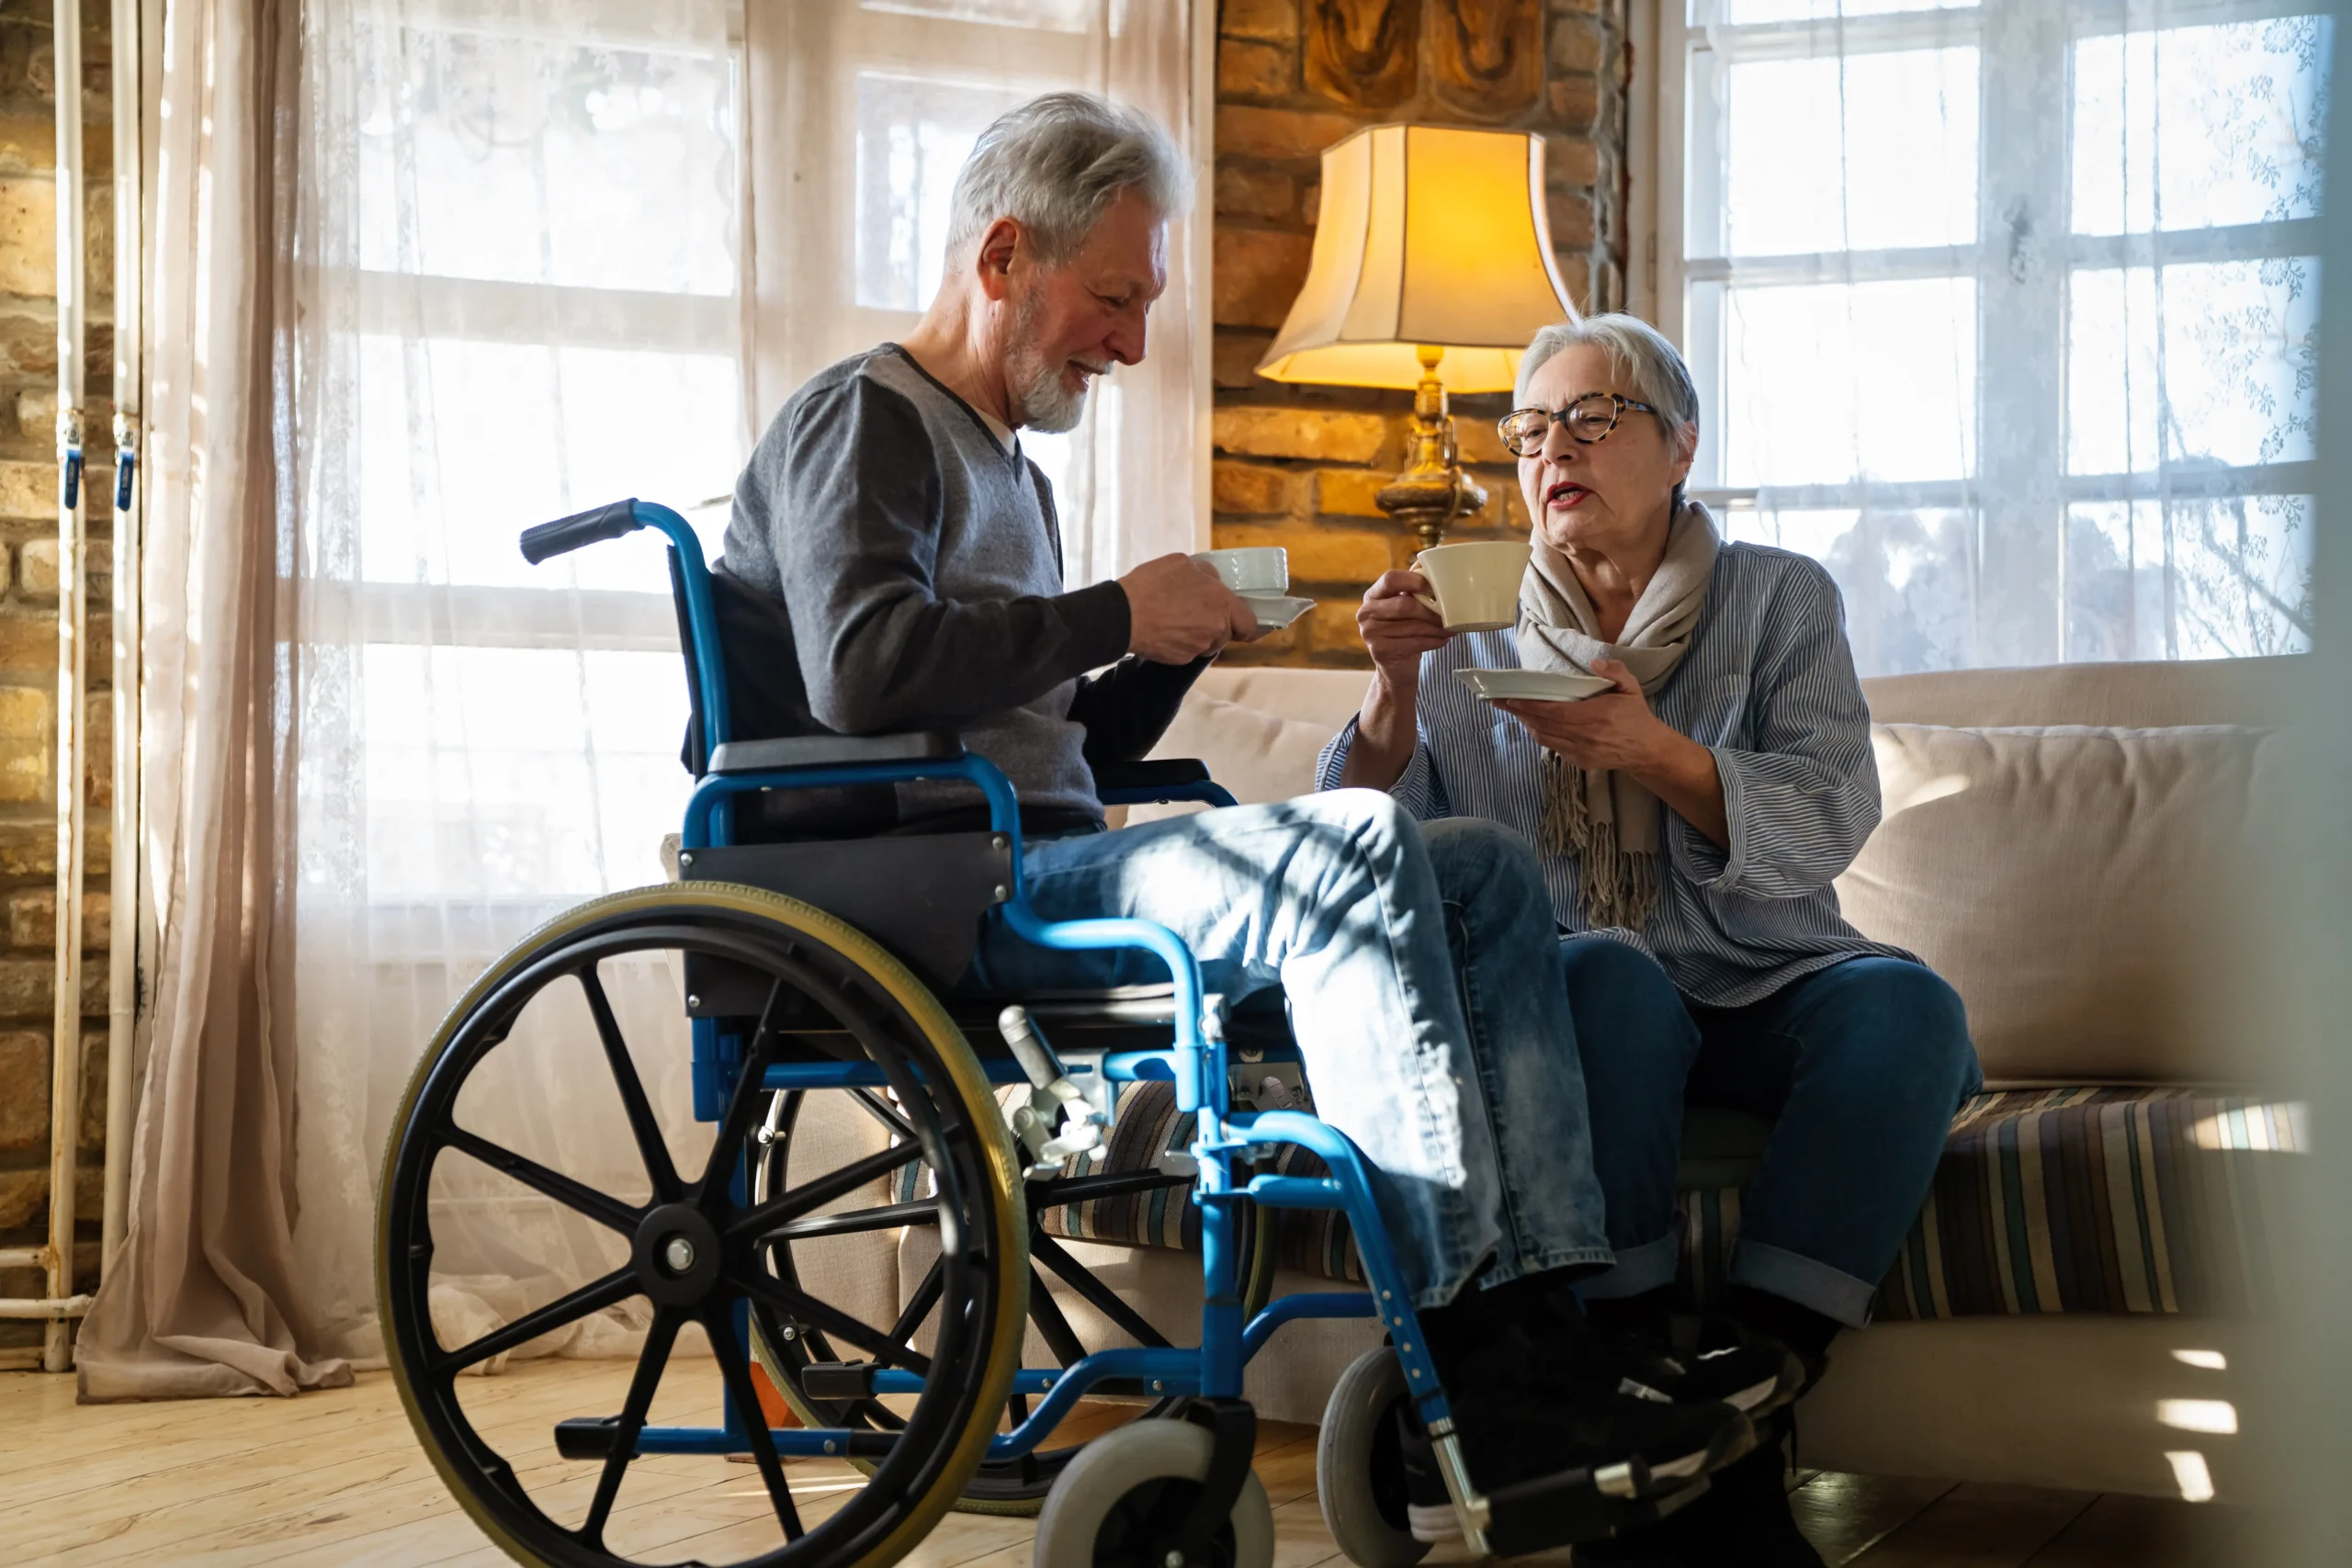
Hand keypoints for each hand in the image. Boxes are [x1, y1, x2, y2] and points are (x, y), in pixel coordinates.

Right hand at [1119, 554, 1258, 662]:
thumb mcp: (1183, 563)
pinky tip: (1166, 628)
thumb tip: (1214, 582)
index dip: (1248, 623)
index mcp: (1222, 604)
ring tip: (1177, 617)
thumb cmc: (1152, 585)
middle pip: (1226, 632)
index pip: (1250, 623)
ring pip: (1207, 642)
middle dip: (1216, 623)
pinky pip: (1189, 650)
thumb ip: (1206, 574)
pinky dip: (1182, 641)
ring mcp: (1198, 647)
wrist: (1122, 616)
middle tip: (1197, 610)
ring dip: (1199, 633)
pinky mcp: (1181, 659)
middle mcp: (1215, 630)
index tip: (1244, 621)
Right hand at [1356, 570, 1451, 686]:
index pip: (1390, 579)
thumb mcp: (1406, 606)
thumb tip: (1430, 564)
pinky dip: (1433, 641)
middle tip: (1451, 614)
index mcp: (1374, 595)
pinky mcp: (1379, 651)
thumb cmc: (1404, 629)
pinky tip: (1443, 640)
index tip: (1433, 587)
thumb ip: (1414, 587)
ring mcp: (1370, 633)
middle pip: (1404, 605)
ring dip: (1437, 628)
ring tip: (1452, 628)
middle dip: (1431, 611)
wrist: (1394, 666)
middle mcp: (1366, 612)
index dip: (1413, 580)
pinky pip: (1414, 643)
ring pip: (1413, 627)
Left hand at [1494, 658, 1675, 772]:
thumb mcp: (1631, 688)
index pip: (1556, 711)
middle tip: (1499, 701)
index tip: (1512, 697)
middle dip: (1520, 712)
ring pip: (1545, 738)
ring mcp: (1582, 751)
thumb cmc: (1636, 716)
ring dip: (1527, 723)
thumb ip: (1615, 672)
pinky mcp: (1580, 762)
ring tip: (1512, 710)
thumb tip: (1595, 663)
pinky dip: (1540, 735)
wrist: (1647, 751)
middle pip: (1544, 724)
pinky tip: (1533, 724)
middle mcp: (1586, 736)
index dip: (1531, 706)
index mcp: (1597, 716)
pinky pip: (1553, 747)